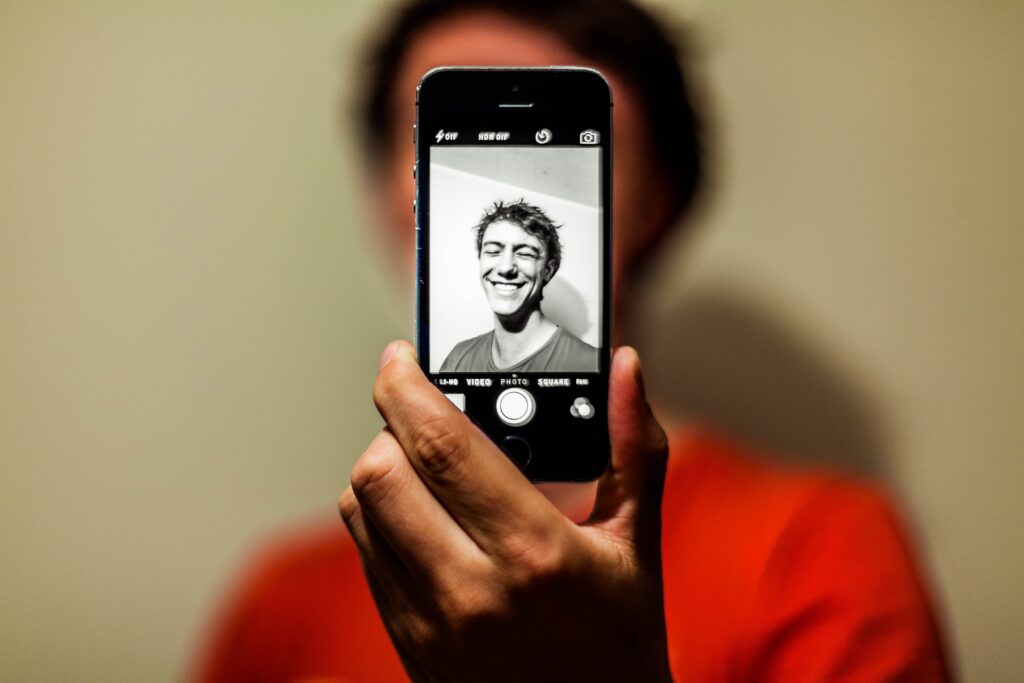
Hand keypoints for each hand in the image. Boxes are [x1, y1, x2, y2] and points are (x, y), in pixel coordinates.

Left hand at [338, 341, 671, 681]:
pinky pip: (366, 555)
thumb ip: (634, 447)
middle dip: (391, 425)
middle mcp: (469, 588)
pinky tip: (426, 516)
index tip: (403, 357)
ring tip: (427, 466)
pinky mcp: (408, 643)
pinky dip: (380, 518)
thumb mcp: (638, 542)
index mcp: (533, 552)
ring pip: (359, 511)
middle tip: (422, 412)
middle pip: (380, 472)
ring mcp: (430, 621)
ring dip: (382, 471)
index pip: (440, 446)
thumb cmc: (620, 642)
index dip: (407, 387)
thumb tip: (624, 368)